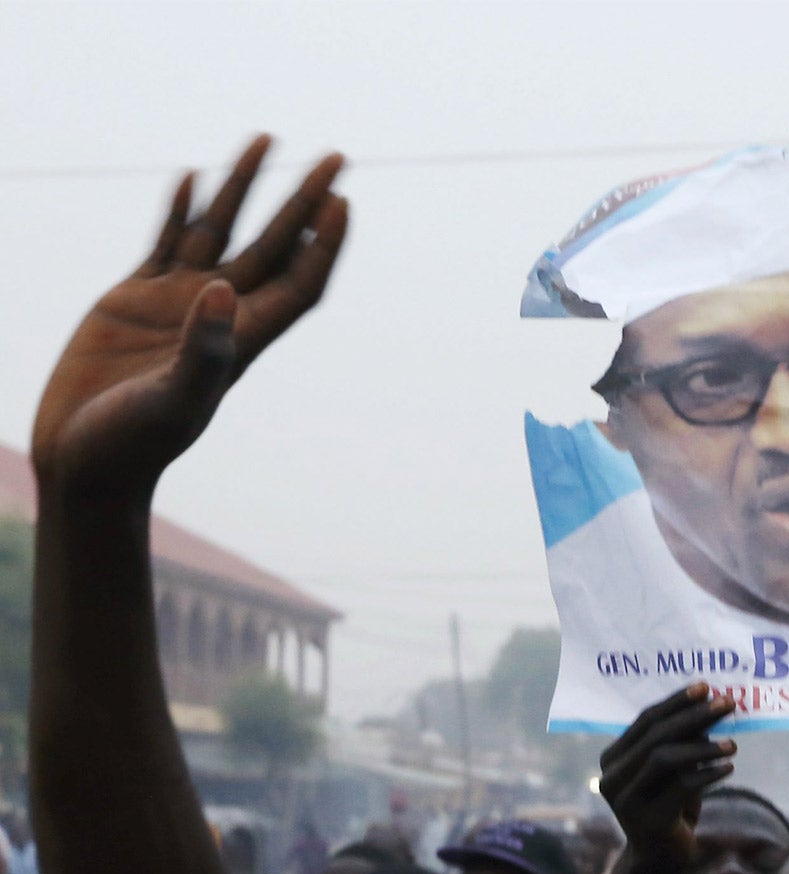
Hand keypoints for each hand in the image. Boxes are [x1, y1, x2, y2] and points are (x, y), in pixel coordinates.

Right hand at [31, 136, 348, 501]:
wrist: (84, 460)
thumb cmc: (134, 443)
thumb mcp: (175, 400)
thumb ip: (203, 350)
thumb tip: (225, 290)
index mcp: (243, 339)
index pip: (300, 282)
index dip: (326, 244)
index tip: (344, 201)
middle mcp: (219, 314)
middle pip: (276, 245)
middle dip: (305, 201)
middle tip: (338, 155)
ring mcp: (177, 303)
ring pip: (222, 230)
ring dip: (245, 187)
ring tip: (268, 138)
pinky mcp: (133, 298)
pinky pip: (167, 241)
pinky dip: (181, 209)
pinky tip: (193, 177)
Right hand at [596, 683, 736, 870]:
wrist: (661, 859)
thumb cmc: (670, 807)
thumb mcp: (675, 772)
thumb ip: (682, 743)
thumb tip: (710, 706)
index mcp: (613, 759)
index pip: (645, 720)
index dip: (676, 702)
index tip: (705, 687)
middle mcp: (612, 777)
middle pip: (656, 736)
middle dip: (694, 716)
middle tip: (726, 704)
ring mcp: (627, 800)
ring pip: (664, 759)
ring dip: (702, 747)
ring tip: (733, 743)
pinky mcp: (648, 820)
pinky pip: (681, 787)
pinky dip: (708, 774)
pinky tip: (728, 768)